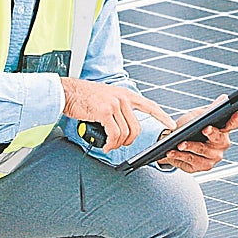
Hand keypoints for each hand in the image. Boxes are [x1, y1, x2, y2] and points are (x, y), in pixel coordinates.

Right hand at [60, 78, 174, 151]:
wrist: (67, 92)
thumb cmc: (83, 97)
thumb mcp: (106, 97)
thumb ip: (118, 108)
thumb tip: (124, 126)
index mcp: (125, 94)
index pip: (149, 105)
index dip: (161, 116)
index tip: (170, 124)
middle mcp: (122, 98)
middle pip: (136, 128)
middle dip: (129, 141)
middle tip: (118, 145)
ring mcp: (114, 104)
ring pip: (125, 133)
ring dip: (117, 145)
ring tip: (108, 146)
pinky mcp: (105, 112)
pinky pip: (115, 134)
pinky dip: (111, 144)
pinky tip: (105, 145)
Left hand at [157, 94, 237, 172]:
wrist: (174, 142)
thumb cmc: (190, 127)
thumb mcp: (198, 116)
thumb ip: (210, 109)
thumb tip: (224, 97)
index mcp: (224, 129)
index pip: (234, 123)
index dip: (236, 119)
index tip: (236, 113)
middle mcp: (221, 144)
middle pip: (219, 139)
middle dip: (212, 133)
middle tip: (205, 129)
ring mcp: (213, 157)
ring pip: (203, 151)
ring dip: (191, 146)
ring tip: (180, 144)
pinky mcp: (203, 166)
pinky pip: (191, 160)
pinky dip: (180, 155)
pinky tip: (171, 151)